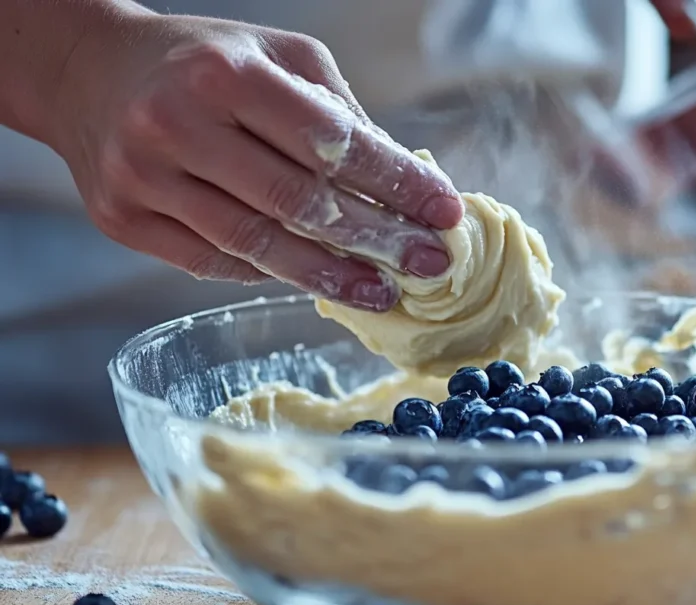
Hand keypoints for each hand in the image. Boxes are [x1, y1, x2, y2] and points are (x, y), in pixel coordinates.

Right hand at [52, 9, 462, 311]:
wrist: (87, 73)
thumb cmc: (201, 62)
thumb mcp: (276, 57)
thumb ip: (338, 113)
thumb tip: (404, 178)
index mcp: (225, 75)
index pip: (330, 142)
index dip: (395, 182)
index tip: (444, 211)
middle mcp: (177, 125)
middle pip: (297, 202)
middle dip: (375, 239)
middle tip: (427, 264)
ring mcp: (143, 179)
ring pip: (256, 244)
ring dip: (329, 275)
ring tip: (381, 291)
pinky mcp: (123, 220)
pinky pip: (213, 262)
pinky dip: (269, 273)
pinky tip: (313, 277)